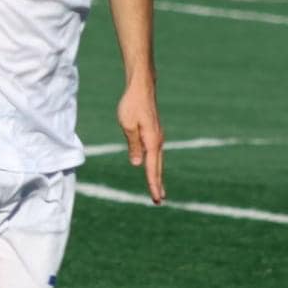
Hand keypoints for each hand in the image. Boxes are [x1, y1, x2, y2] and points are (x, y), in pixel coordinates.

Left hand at [116, 83, 164, 203]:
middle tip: (159, 200)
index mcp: (152, 141)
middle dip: (158, 184)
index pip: (152, 168)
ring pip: (157, 160)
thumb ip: (134, 146)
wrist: (141, 87)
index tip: (157, 198)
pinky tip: (153, 168)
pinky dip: (155, 164)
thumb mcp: (128, 126)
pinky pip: (155, 153)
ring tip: (158, 189)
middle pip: (158, 167)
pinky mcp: (154, 132)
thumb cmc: (132, 105)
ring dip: (157, 175)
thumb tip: (137, 164)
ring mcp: (157, 136)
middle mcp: (157, 141)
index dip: (153, 184)